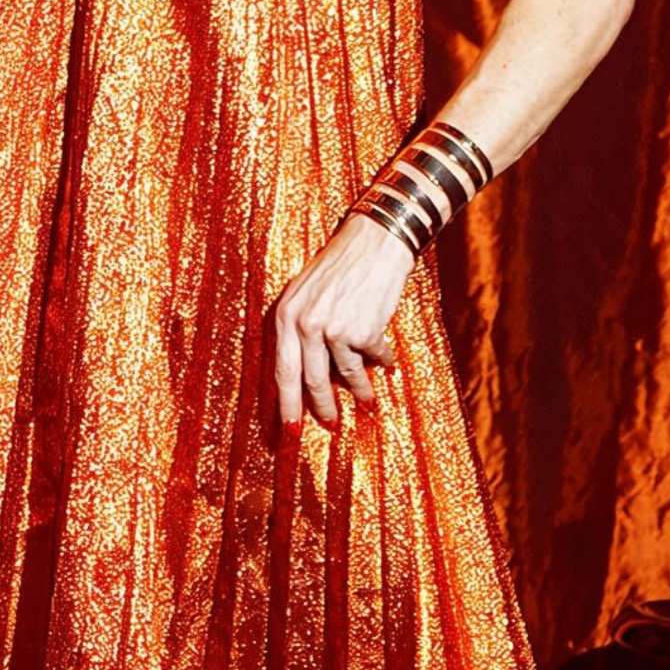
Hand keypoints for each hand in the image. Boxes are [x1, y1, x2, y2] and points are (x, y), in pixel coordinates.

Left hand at [269, 213, 414, 429]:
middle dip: (321, 408)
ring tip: (367, 405)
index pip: (281, 371)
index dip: (286, 403)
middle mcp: (305, 325)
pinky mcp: (364, 331)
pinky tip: (388, 365)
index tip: (289, 428)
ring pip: (346, 375)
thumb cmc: (340, 265)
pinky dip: (384, 363)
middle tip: (329, 425)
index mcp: (285, 316)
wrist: (375, 241)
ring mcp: (334, 329)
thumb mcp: (305, 293)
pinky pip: (375, 358)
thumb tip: (305, 371)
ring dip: (360, 392)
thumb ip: (299, 327)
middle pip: (310, 381)